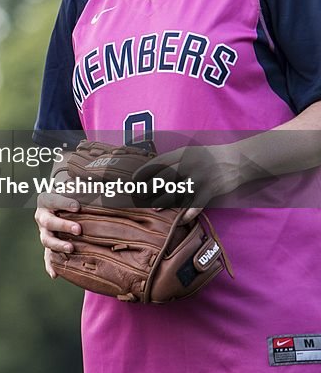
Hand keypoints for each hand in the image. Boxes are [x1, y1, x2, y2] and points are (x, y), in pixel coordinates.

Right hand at [34, 191, 81, 278]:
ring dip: (58, 245)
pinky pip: (47, 257)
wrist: (59, 206)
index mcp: (47, 201)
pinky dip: (50, 266)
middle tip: (79, 229)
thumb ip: (89, 187)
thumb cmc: (72, 196)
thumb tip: (113, 185)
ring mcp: (44, 232)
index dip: (64, 202)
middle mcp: (43, 217)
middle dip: (63, 226)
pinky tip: (55, 274)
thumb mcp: (77, 189)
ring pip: (46, 240)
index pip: (53, 200)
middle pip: (48, 222)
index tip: (77, 206)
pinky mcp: (48, 246)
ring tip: (71, 248)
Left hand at [132, 144, 246, 217]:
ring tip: (155, 209)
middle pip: (164, 178)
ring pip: (177, 193)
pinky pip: (196, 206)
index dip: (143, 172)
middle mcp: (189, 165)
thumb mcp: (191, 151)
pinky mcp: (211, 190)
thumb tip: (154, 170)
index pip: (158, 163)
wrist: (239, 159)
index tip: (133, 180)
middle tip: (140, 197)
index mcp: (183, 154)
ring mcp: (200, 178)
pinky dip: (188, 215)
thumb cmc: (211, 156)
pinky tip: (181, 221)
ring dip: (164, 203)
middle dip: (149, 188)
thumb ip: (175, 159)